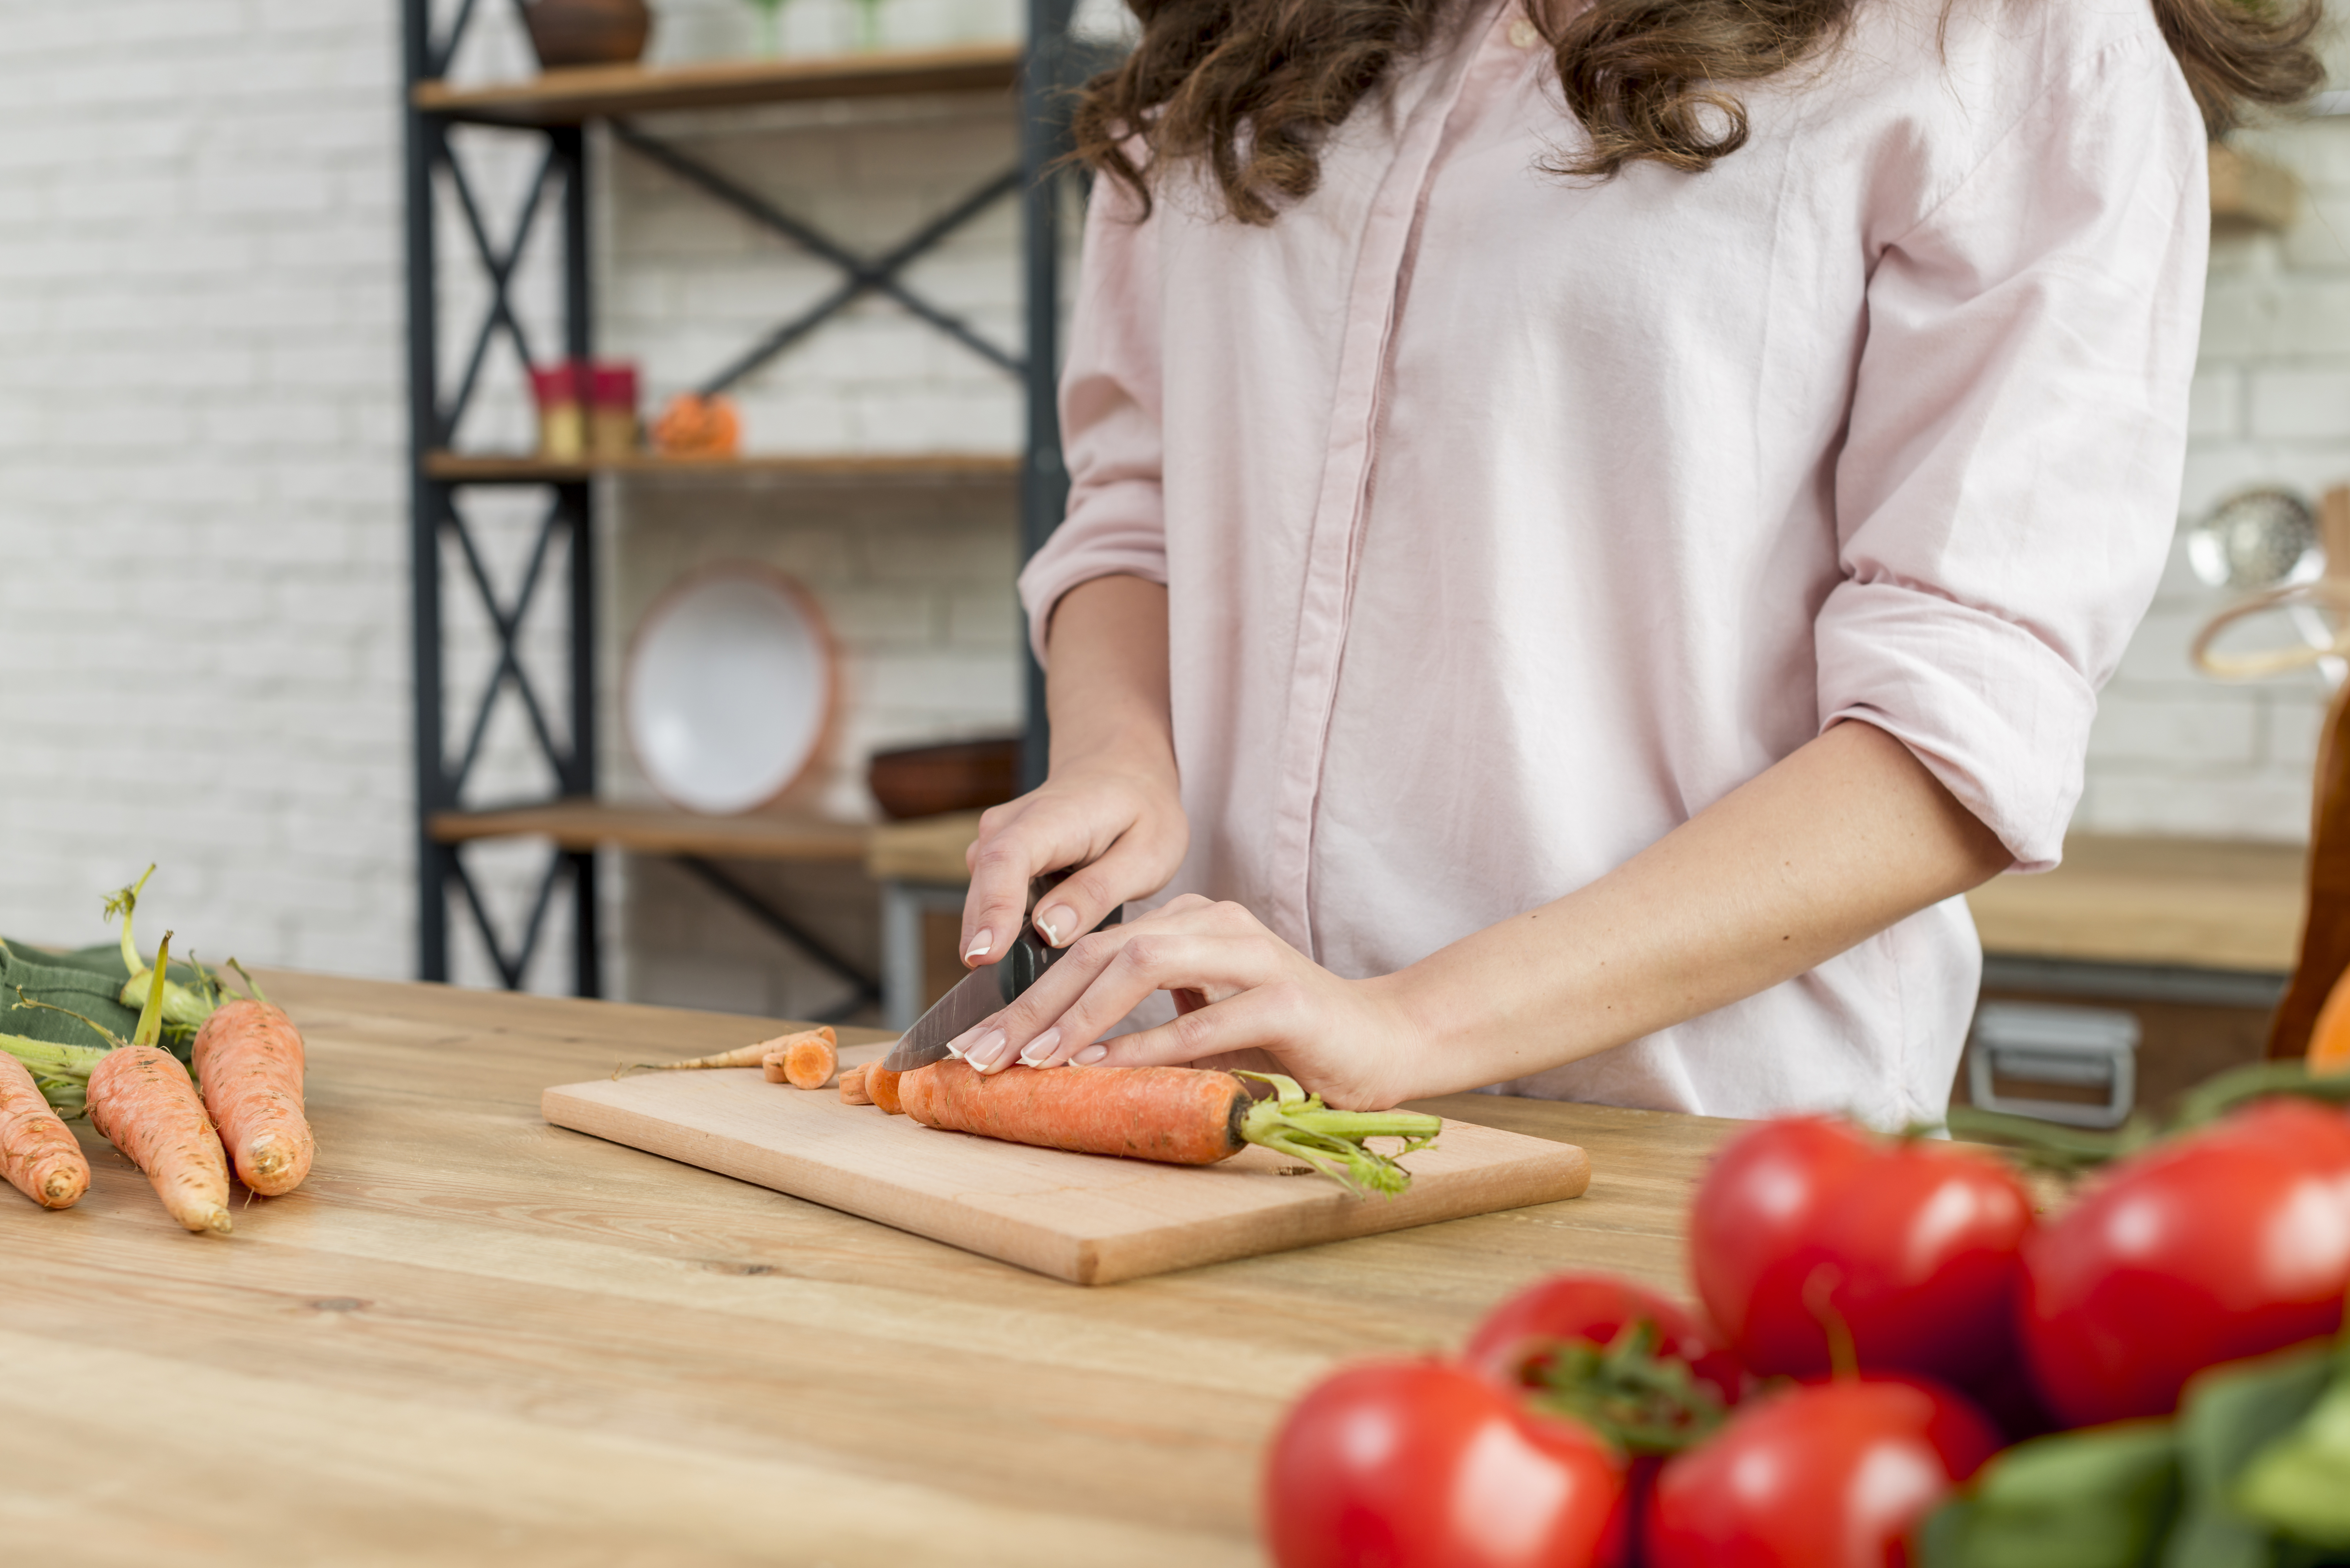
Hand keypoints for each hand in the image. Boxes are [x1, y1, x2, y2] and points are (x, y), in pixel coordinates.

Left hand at [946, 895, 1421, 1110]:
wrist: (1385, 1041)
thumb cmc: (1290, 1039)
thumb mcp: (1206, 1024)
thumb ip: (1150, 1023)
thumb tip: (1068, 1054)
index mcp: (1193, 923)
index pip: (1092, 949)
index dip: (1030, 993)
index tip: (980, 1040)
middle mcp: (1216, 924)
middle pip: (1103, 951)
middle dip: (1036, 1004)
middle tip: (986, 1053)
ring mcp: (1252, 956)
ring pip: (1144, 966)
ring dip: (1082, 1017)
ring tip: (1036, 1058)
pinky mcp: (1283, 998)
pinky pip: (1203, 1017)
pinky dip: (1149, 1043)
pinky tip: (1105, 1067)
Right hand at [959, 752, 1187, 965]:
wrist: (1121, 772)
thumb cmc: (1141, 813)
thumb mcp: (1146, 854)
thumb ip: (1097, 892)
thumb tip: (1047, 931)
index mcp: (1052, 818)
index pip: (1008, 861)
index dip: (994, 910)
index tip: (985, 957)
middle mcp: (1009, 825)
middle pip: (984, 887)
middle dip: (985, 942)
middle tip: (1003, 1004)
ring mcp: (995, 841)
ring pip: (980, 899)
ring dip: (992, 941)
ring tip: (1015, 986)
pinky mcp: (994, 858)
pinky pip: (988, 899)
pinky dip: (1000, 930)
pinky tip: (1023, 957)